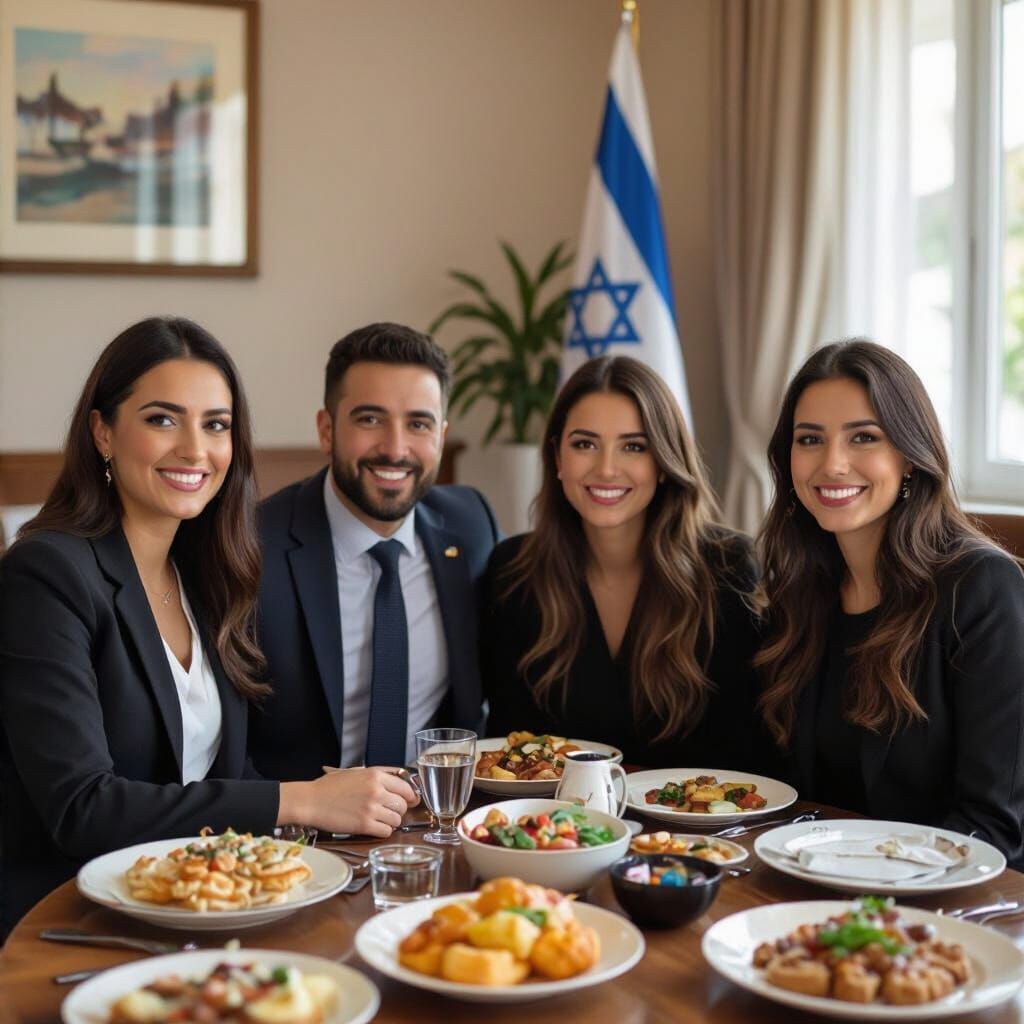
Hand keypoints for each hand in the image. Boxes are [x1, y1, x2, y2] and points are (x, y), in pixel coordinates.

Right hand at [280, 767, 418, 837]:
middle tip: (390, 812)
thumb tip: (399, 778)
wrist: (311, 801)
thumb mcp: (355, 772)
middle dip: (399, 810)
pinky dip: (382, 831)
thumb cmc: (329, 787)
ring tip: (379, 820)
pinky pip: (386, 831)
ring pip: (397, 819)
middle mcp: (377, 790)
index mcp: (376, 775)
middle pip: (403, 804)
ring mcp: (371, 808)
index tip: (411, 801)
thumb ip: (378, 774)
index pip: (406, 787)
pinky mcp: (364, 825)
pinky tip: (374, 827)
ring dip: (391, 822)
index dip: (410, 796)